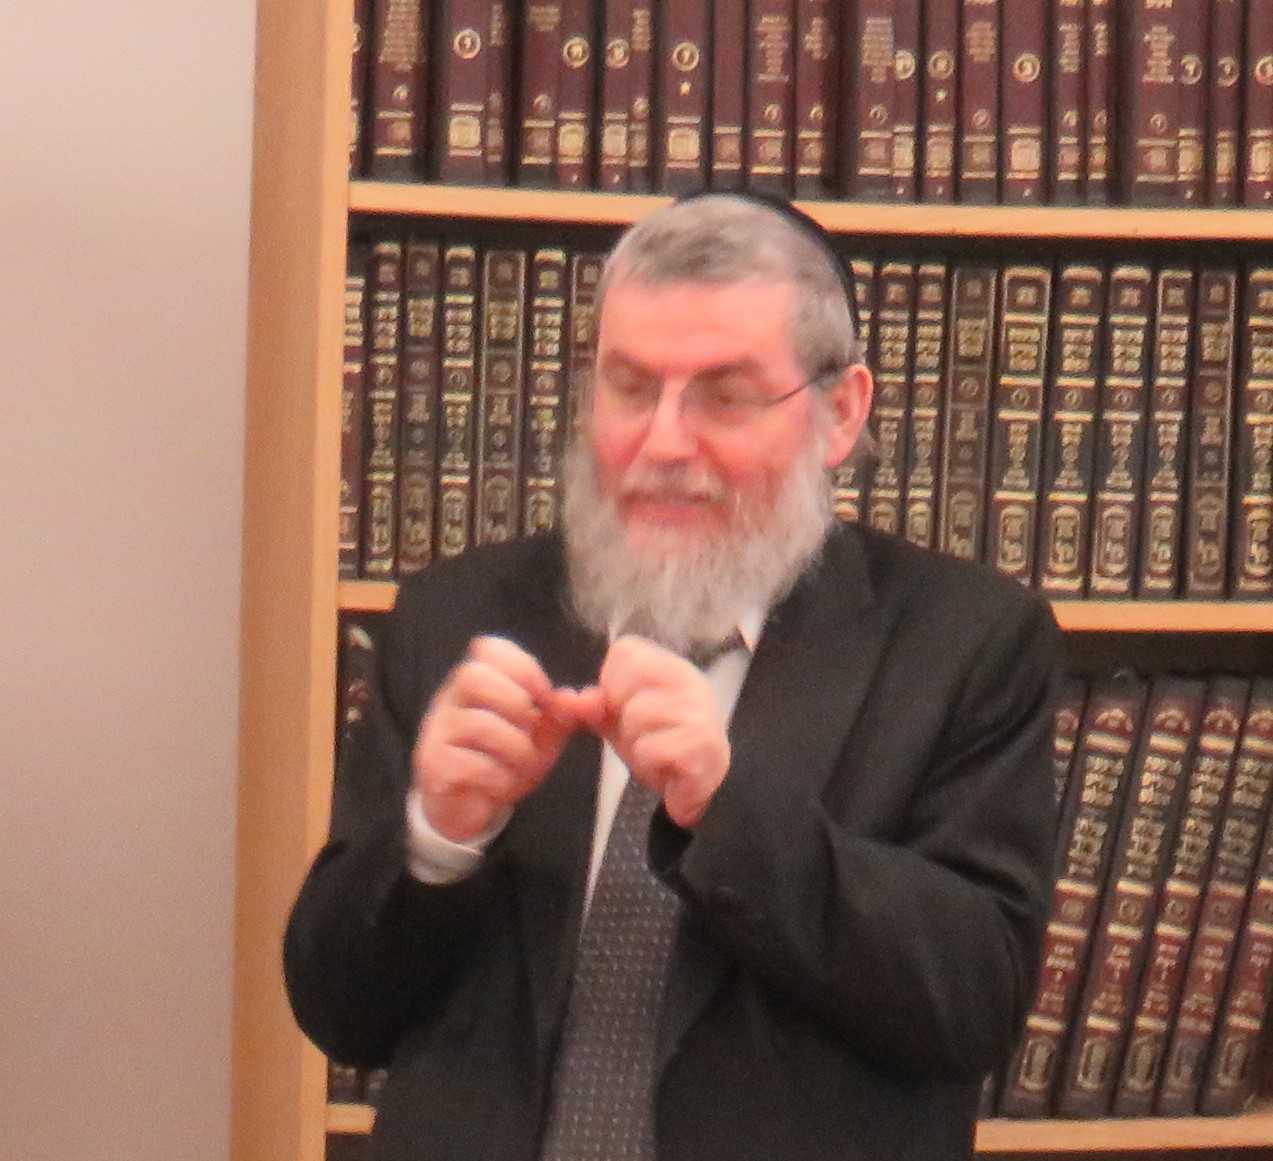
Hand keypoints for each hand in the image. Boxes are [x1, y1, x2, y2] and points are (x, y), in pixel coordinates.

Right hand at [413, 636, 596, 841]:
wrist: (469, 805)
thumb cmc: (504, 759)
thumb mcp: (540, 736)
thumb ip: (560, 716)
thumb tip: (575, 697)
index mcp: (477, 681)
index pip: (488, 648)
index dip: (523, 667)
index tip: (545, 697)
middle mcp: (450, 698)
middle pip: (472, 676)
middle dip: (515, 702)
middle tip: (530, 729)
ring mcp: (437, 731)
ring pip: (477, 724)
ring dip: (514, 747)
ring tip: (523, 763)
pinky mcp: (432, 765)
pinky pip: (467, 764)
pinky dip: (497, 776)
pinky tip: (502, 783)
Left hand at [594, 635, 730, 827]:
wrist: (697, 786)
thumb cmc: (660, 744)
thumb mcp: (618, 722)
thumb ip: (590, 707)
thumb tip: (562, 699)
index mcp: (669, 666)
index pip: (624, 652)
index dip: (613, 683)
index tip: (627, 707)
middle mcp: (689, 680)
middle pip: (625, 683)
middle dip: (623, 717)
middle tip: (643, 734)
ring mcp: (700, 710)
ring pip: (636, 718)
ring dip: (638, 746)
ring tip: (657, 752)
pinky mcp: (704, 744)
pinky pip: (652, 750)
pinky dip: (651, 765)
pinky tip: (668, 768)